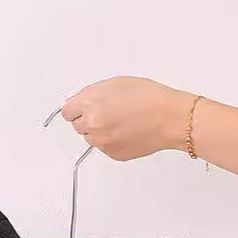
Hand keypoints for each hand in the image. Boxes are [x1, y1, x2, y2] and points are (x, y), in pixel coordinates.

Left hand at [61, 77, 193, 160]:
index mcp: (91, 104)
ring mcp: (102, 142)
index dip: (76, 108)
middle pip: (78, 125)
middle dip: (88, 119)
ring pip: (91, 138)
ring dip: (99, 131)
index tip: (81, 108)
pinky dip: (111, 140)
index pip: (67, 111)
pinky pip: (104, 147)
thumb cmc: (150, 98)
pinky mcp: (112, 154)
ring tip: (121, 121)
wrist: (170, 118)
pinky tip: (127, 131)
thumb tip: (82, 100)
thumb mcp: (117, 83)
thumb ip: (94, 93)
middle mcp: (93, 125)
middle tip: (108, 112)